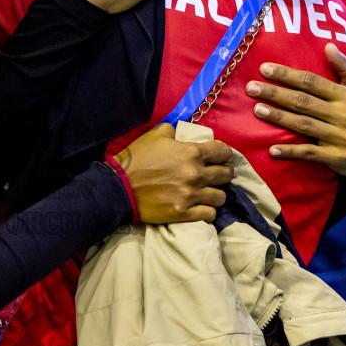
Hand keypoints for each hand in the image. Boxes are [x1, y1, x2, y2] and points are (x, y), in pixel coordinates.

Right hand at [114, 123, 234, 224]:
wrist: (119, 187)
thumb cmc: (136, 159)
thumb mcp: (154, 136)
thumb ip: (172, 131)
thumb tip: (180, 133)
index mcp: (192, 153)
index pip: (224, 152)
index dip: (225, 155)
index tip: (221, 159)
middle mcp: (196, 174)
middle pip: (226, 175)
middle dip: (224, 174)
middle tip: (217, 177)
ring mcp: (191, 195)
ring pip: (220, 197)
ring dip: (215, 195)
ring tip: (207, 194)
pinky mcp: (184, 213)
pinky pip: (209, 214)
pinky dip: (207, 212)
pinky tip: (201, 208)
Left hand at [244, 43, 345, 176]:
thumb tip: (329, 46)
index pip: (312, 82)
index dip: (288, 75)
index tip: (265, 69)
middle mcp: (344, 116)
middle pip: (303, 102)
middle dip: (276, 94)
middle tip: (251, 88)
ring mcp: (340, 138)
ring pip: (304, 125)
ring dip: (279, 117)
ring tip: (257, 109)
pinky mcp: (336, 157)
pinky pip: (309, 154)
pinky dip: (290, 152)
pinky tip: (272, 150)